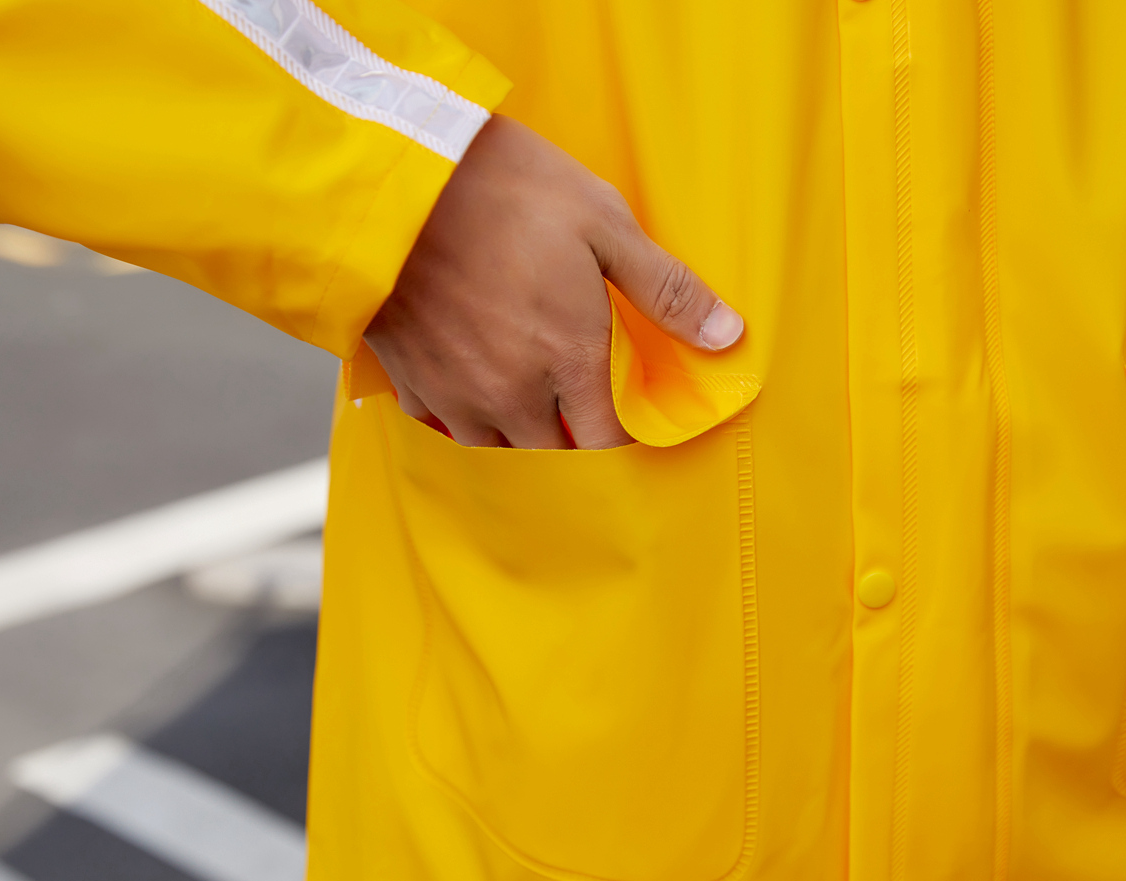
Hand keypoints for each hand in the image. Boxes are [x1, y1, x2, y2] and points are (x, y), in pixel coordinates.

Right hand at [362, 115, 743, 448]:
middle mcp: (510, 395)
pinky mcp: (408, 379)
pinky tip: (473, 383)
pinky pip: (442, 426)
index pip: (607, 448)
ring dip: (518, 437)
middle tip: (583, 411)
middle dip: (572, 443)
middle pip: (552, 459)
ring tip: (531, 402)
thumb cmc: (507, 192)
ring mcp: (454, 393)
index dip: (624, 448)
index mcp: (567, 363)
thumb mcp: (603, 224)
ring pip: (496, 452)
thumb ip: (665, 289)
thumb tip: (727, 336)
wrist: (398, 176)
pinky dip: (463, 415)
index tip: (630, 428)